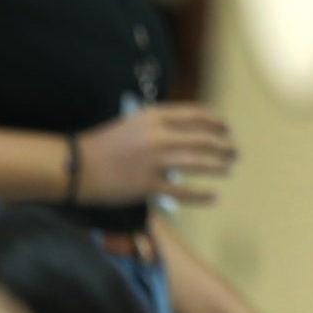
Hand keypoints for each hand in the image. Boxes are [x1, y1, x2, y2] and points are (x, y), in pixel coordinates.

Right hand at [75, 104, 236, 206]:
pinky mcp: (148, 185)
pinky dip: (200, 195)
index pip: (196, 115)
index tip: (228, 128)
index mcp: (154, 117)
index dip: (216, 122)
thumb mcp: (134, 122)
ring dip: (218, 166)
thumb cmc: (106, 143)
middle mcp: (157, 136)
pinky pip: (182, 191)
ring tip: (230, 168)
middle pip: (202, 139)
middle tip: (235, 152)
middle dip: (223, 146)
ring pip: (198, 163)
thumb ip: (162, 123)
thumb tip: (193, 128)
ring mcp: (154, 161)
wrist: (77, 166)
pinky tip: (214, 197)